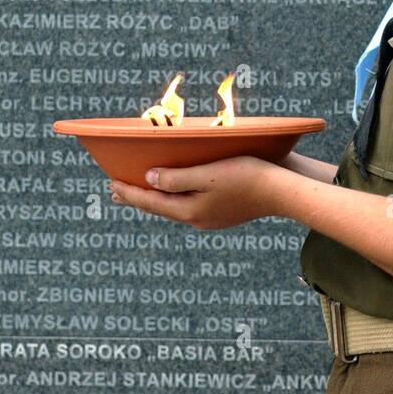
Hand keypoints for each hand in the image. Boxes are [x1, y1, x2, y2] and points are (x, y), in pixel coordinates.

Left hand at [108, 155, 279, 229]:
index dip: (130, 192)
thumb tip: (149, 179)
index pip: (151, 201)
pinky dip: (176, 197)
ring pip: (176, 208)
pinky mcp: (224, 213)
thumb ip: (175, 178)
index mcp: (189, 211)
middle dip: (139, 198)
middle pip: (160, 208)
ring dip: (157, 198)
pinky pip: (191, 206)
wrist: (282, 191)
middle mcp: (197, 219)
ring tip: (144, 192)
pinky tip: (178, 193)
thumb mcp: (206, 174)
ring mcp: (212, 218)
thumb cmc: (245, 176)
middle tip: (116, 192)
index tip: (111, 184)